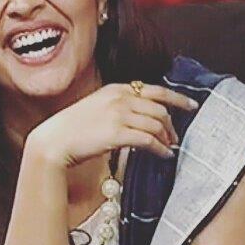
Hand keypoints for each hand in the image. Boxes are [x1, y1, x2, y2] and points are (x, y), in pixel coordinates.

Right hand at [24, 81, 198, 171]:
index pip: (155, 90)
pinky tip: (164, 155)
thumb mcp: (96, 107)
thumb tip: (139, 118)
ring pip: (157, 124)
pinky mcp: (118, 133)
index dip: (177, 98)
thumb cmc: (71, 129)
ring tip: (169, 147)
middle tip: (175, 137)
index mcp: (116, 89)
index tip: (190, 105)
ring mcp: (119, 115)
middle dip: (172, 124)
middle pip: (159, 109)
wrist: (54, 141)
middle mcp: (120, 99)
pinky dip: (161, 148)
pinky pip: (149, 140)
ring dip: (167, 138)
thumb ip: (117, 107)